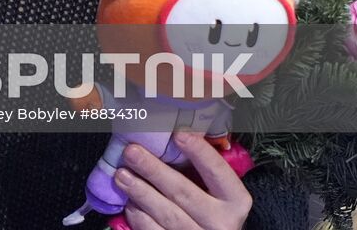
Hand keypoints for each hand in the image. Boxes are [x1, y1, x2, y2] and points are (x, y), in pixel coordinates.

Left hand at [114, 133, 251, 229]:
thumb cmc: (210, 209)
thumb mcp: (217, 192)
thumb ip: (203, 170)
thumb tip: (174, 134)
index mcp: (234, 202)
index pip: (219, 173)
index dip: (200, 153)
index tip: (179, 134)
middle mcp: (220, 223)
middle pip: (184, 193)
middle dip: (154, 171)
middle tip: (132, 152)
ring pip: (167, 214)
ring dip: (141, 192)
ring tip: (122, 175)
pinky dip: (139, 216)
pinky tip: (129, 202)